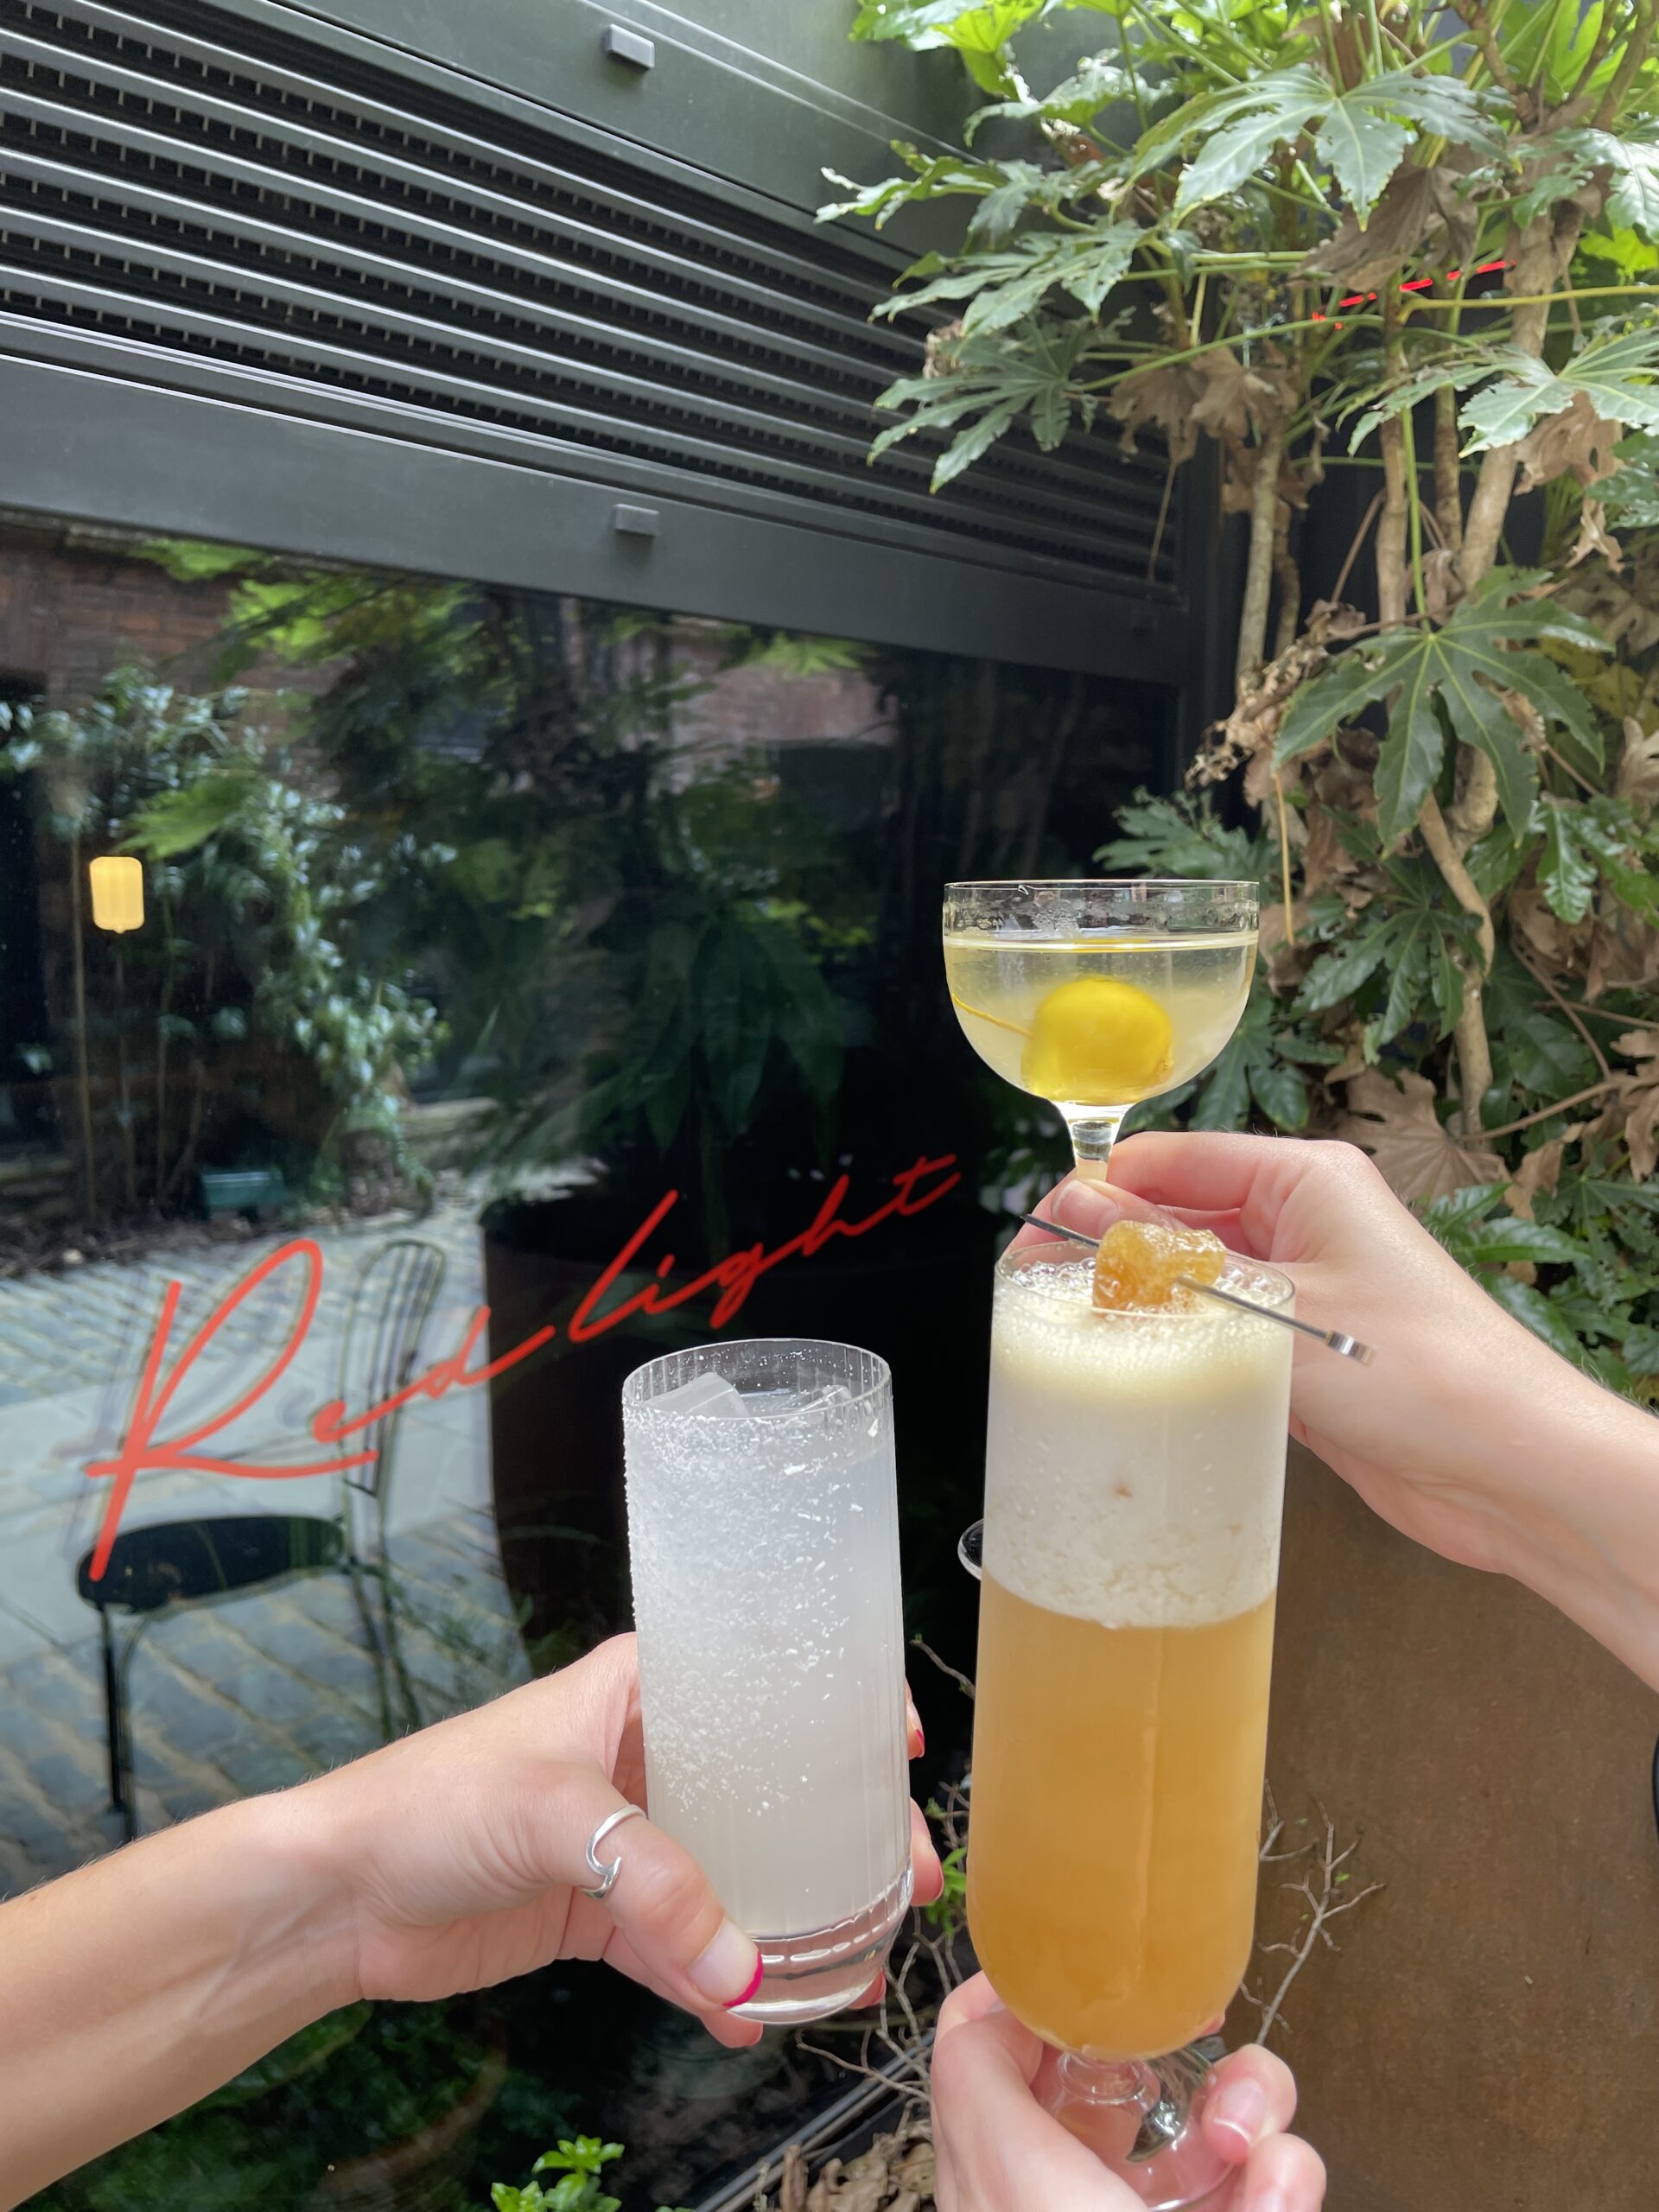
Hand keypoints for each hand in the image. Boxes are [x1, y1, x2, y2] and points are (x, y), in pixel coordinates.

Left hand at [286, 1633, 942, 2048]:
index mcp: (641, 1690)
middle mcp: (646, 1755)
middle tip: (904, 1880)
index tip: (900, 1746)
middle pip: (769, 1790)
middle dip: (840, 1836)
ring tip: (855, 1968)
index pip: (760, 1679)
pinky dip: (719, 1981)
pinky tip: (755, 2018)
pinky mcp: (601, 1913)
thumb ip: (653, 1887)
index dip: (836, 1706)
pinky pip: (683, 1945)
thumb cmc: (430, 1802)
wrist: (337, 1895)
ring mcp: (627, 1839)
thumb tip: (741, 1971)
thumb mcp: (550, 1813)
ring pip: (736, 1874)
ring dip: (793, 1919)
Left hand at [931, 1975, 1323, 2211]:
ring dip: (1249, 2107)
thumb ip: (980, 2085)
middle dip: (1172, 2048)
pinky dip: (1285, 2177)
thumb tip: (975, 2009)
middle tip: (1196, 2032)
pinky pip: (1268, 2185)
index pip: (989, 2059)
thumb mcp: (1013, 2185)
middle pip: (1116, 2079)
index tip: (1083, 1968)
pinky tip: (1279, 2192)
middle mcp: (1078, 2200)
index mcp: (1002, 2178)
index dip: (1030, 2002)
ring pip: (1210, 2123)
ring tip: (1251, 2139)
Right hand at [1043, 1134, 1606, 1578]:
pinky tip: (1131, 1372)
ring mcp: (1305, 1290)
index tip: (1038, 1231)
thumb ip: (1170, 1264)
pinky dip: (1175, 1349)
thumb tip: (1079, 1213)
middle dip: (1108, 1246)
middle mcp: (1304, 1223)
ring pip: (1193, 1279)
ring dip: (1140, 1302)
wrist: (1512, 1472)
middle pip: (1177, 1215)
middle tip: (1034, 1287)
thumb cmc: (1421, 1375)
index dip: (1099, 1189)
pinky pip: (1218, 1335)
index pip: (1174, 1158)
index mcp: (1304, 1179)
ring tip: (1068, 1331)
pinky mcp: (1304, 1355)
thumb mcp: (1275, 1308)